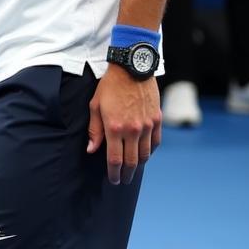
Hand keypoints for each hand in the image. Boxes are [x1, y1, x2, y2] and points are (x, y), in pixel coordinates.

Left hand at [87, 65, 160, 185]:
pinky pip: (155, 143)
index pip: (115, 159)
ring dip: (138, 165)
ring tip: (132, 169)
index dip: (113, 173)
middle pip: (131, 161)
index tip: (113, 179)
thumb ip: (94, 130)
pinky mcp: (157, 120)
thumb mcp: (95, 105)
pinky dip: (150, 151)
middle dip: (126, 174)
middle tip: (122, 180)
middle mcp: (133, 130)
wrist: (131, 69)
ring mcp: (147, 126)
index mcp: (115, 127)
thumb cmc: (109, 86)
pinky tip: (143, 153)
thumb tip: (91, 150)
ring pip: (145, 155)